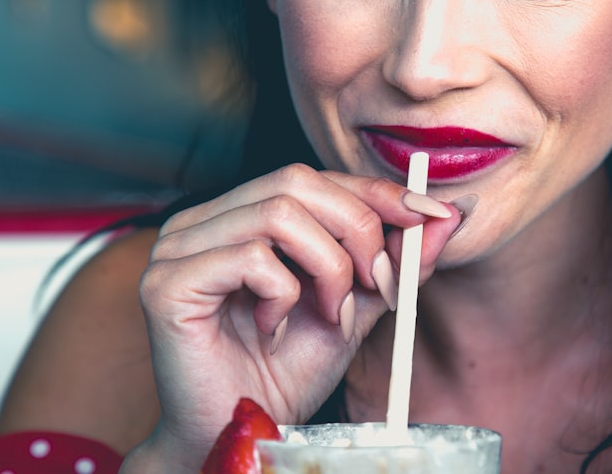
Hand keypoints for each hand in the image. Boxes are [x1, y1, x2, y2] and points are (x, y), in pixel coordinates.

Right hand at [133, 164, 460, 468]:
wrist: (239, 434)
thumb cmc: (286, 371)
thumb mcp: (355, 306)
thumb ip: (391, 260)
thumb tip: (444, 216)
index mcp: (239, 215)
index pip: (313, 177)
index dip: (375, 191)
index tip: (430, 214)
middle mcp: (203, 220)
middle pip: (296, 181)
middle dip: (356, 229)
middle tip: (378, 282)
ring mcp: (177, 247)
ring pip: (280, 214)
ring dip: (328, 267)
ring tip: (330, 314)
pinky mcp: (166, 283)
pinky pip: (252, 259)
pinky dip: (285, 296)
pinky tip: (277, 331)